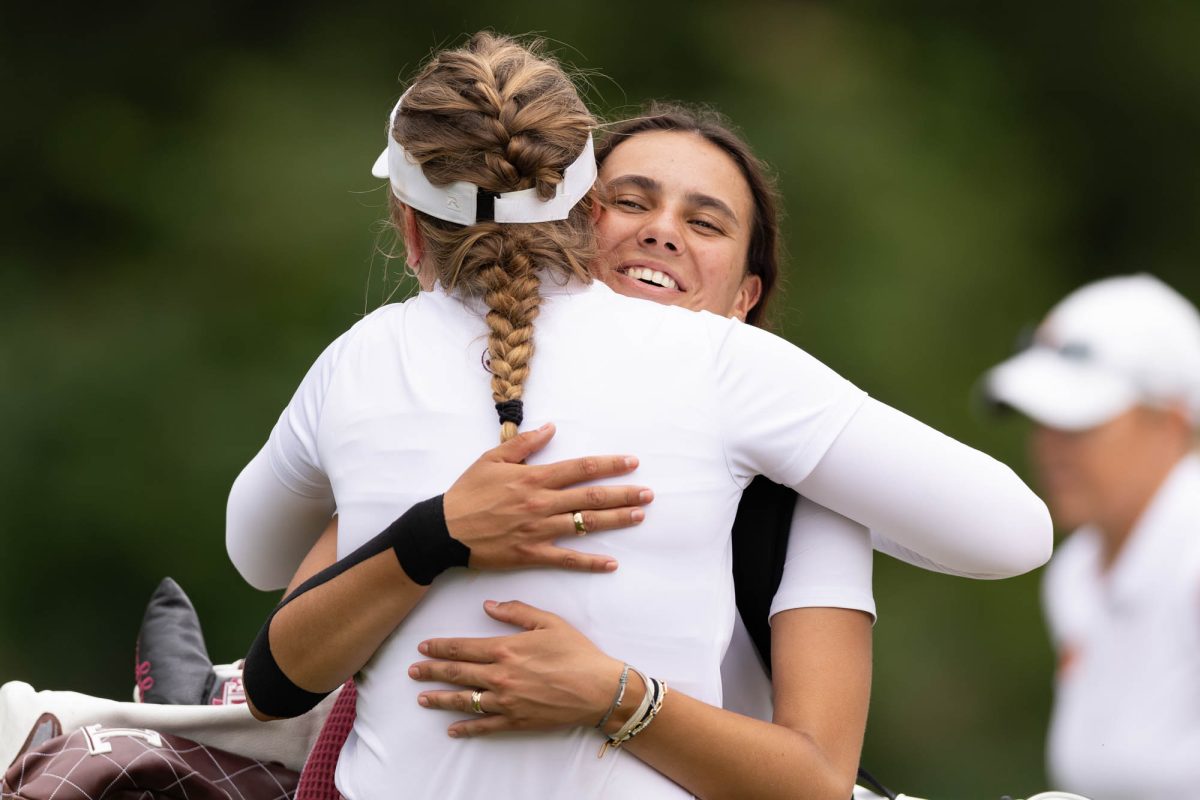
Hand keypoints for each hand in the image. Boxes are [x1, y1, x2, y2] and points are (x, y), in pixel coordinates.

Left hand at [408, 600, 626, 736]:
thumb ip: (516, 612)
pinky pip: (485, 726)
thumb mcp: (549, 622)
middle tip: (412, 672)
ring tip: (422, 698)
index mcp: (506, 649)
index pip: (463, 648)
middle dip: (431, 672)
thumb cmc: (576, 653)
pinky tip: (452, 729)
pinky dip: (466, 728)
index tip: (423, 647)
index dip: (440, 648)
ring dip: (440, 699)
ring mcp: (506, 701)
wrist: (598, 689)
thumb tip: (488, 606)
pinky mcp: (516, 721)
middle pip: (457, 674)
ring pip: (465, 701)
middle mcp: (500, 676)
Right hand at [443, 423, 652, 573]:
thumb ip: (524, 444)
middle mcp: (541, 503)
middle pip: (591, 497)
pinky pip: (567, 560)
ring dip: (615, 520)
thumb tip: (551, 428)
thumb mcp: (492, 459)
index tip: (632, 463)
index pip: (581, 468)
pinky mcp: (531, 554)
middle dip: (623, 493)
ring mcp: (539, 530)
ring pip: (585, 525)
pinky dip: (590, 562)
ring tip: (639, 515)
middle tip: (649, 493)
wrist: (444, 530)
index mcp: (534, 478)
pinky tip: (611, 562)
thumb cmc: (467, 493)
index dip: (609, 465)